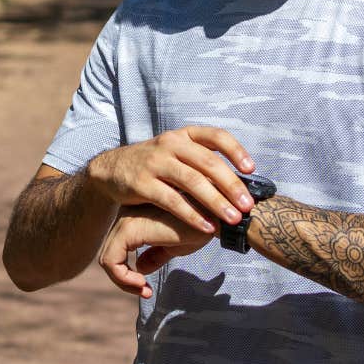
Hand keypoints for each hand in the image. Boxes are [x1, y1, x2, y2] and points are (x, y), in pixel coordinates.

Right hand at [85, 126, 255, 233]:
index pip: (215, 136)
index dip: (235, 151)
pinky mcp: (142, 184)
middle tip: (248, 205)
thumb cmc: (155, 164)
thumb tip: (241, 178)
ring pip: (192, 181)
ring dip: (216, 202)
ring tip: (233, 219)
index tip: (251, 169)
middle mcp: (170, 144)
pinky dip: (191, 215)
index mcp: (183, 135)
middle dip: (231, 185)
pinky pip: (171, 200)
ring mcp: (155, 163)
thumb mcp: (176, 152)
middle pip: (207, 163)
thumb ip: (203, 160)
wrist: (112, 169)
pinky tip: (206, 227)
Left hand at [99, 205, 214, 297]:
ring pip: (107, 259)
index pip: (118, 248)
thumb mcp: (173, 244)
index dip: (126, 272)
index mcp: (135, 214)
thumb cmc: (200, 228)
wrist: (216, 219)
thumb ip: (155, 254)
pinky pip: (111, 261)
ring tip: (144, 289)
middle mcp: (126, 212)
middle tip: (145, 291)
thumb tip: (140, 268)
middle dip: (124, 279)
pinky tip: (142, 284)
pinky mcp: (129, 228)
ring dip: (123, 281)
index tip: (145, 287)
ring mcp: (126, 219)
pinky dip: (122, 278)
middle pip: (109, 253)